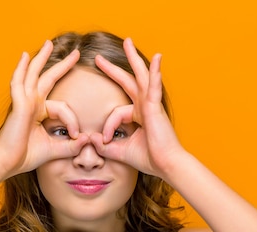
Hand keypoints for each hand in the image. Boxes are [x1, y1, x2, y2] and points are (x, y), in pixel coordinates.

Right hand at [0, 41, 88, 176]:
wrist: (8, 163)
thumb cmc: (26, 156)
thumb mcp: (55, 149)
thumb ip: (71, 145)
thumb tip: (87, 139)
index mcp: (39, 112)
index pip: (62, 107)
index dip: (72, 120)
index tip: (76, 135)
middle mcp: (31, 104)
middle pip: (47, 78)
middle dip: (62, 65)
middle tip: (75, 53)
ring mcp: (24, 102)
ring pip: (33, 74)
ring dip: (41, 58)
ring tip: (49, 43)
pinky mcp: (18, 104)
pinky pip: (19, 83)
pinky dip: (21, 69)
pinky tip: (25, 56)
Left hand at [93, 38, 183, 178]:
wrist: (166, 165)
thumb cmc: (149, 158)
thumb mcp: (119, 151)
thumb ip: (104, 146)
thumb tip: (90, 140)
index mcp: (138, 115)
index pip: (116, 112)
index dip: (107, 126)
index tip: (103, 140)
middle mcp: (145, 106)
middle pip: (128, 81)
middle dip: (113, 69)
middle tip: (99, 58)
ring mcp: (151, 104)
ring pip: (140, 76)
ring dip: (133, 58)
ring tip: (128, 42)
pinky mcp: (155, 107)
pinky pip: (154, 86)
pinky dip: (155, 72)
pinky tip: (158, 57)